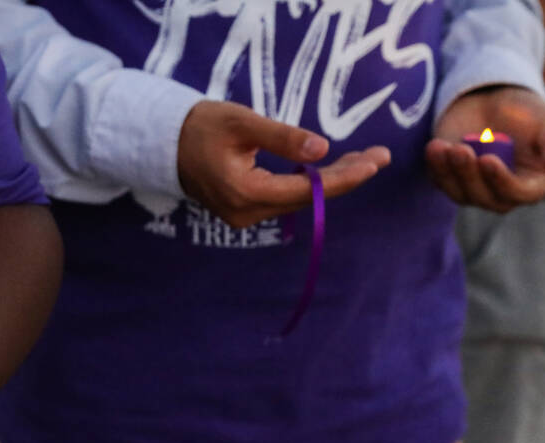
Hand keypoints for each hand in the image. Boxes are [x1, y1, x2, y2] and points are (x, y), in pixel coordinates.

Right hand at [177, 100, 390, 227]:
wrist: (165, 144)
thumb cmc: (202, 126)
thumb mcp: (243, 123)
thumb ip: (282, 138)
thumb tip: (322, 151)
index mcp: (246, 192)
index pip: (306, 190)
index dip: (344, 177)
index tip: (374, 163)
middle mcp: (247, 213)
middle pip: (307, 199)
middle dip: (345, 178)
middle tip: (379, 156)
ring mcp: (244, 217)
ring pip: (298, 201)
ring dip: (330, 182)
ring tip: (362, 159)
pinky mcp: (244, 212)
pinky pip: (284, 200)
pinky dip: (309, 185)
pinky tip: (330, 170)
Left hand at [428, 86, 544, 211]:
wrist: (494, 99)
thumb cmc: (527, 114)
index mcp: (531, 184)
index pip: (519, 194)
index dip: (503, 181)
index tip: (488, 160)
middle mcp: (501, 193)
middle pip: (485, 198)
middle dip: (470, 176)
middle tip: (461, 150)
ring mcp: (473, 188)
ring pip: (460, 194)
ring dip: (450, 173)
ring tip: (444, 147)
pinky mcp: (450, 178)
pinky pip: (440, 181)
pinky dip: (435, 167)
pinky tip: (435, 147)